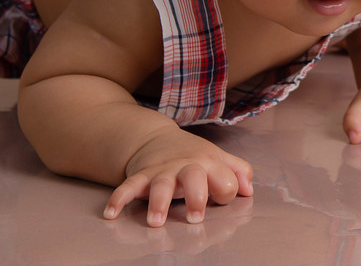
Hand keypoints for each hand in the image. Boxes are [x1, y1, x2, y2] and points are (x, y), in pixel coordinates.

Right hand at [103, 128, 253, 226]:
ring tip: (156, 222)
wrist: (157, 139)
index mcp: (209, 163)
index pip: (225, 181)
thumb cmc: (194, 156)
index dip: (225, 192)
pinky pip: (128, 186)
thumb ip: (239, 171)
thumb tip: (248, 190)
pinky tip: (112, 214)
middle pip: (193, 178)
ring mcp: (162, 171)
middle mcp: (185, 166)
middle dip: (196, 197)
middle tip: (195, 218)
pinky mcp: (141, 176)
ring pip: (160, 185)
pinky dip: (118, 198)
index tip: (219, 200)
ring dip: (158, 203)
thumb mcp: (219, 158)